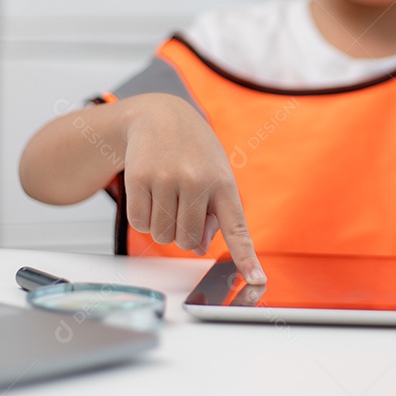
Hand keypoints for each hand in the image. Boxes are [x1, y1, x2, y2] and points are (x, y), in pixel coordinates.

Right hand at [122, 94, 265, 284]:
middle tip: (183, 208)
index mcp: (223, 183)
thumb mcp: (215, 174)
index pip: (237, 228)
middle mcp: (197, 181)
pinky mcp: (138, 178)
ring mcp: (166, 179)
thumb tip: (199, 245)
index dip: (246, 257)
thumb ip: (215, 212)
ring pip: (162, 235)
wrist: (160, 115)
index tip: (257, 280)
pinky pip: (139, 223)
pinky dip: (143, 218)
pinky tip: (150, 194)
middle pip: (188, 241)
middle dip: (184, 234)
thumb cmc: (193, 150)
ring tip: (167, 198)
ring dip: (163, 227)